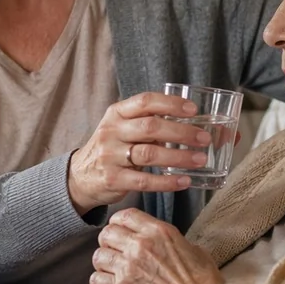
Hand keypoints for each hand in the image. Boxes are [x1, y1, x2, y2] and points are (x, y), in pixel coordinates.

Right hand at [68, 92, 212, 212]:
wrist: (80, 176)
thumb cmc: (112, 149)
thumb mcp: (122, 128)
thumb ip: (150, 123)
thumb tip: (193, 123)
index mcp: (116, 113)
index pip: (145, 101)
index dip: (171, 104)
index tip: (194, 109)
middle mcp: (112, 131)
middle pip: (151, 127)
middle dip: (182, 132)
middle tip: (204, 138)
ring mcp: (110, 156)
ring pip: (149, 154)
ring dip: (179, 157)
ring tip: (200, 159)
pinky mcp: (113, 179)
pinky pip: (145, 181)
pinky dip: (167, 182)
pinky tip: (184, 181)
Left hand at [90, 209, 224, 283]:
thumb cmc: (202, 283)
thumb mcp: (191, 248)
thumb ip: (169, 241)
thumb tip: (160, 243)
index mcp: (158, 231)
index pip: (125, 216)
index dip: (119, 223)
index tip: (120, 231)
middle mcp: (140, 245)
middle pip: (107, 233)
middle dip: (109, 242)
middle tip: (116, 253)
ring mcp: (128, 267)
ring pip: (99, 256)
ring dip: (104, 263)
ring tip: (113, 271)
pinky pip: (96, 280)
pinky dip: (100, 282)